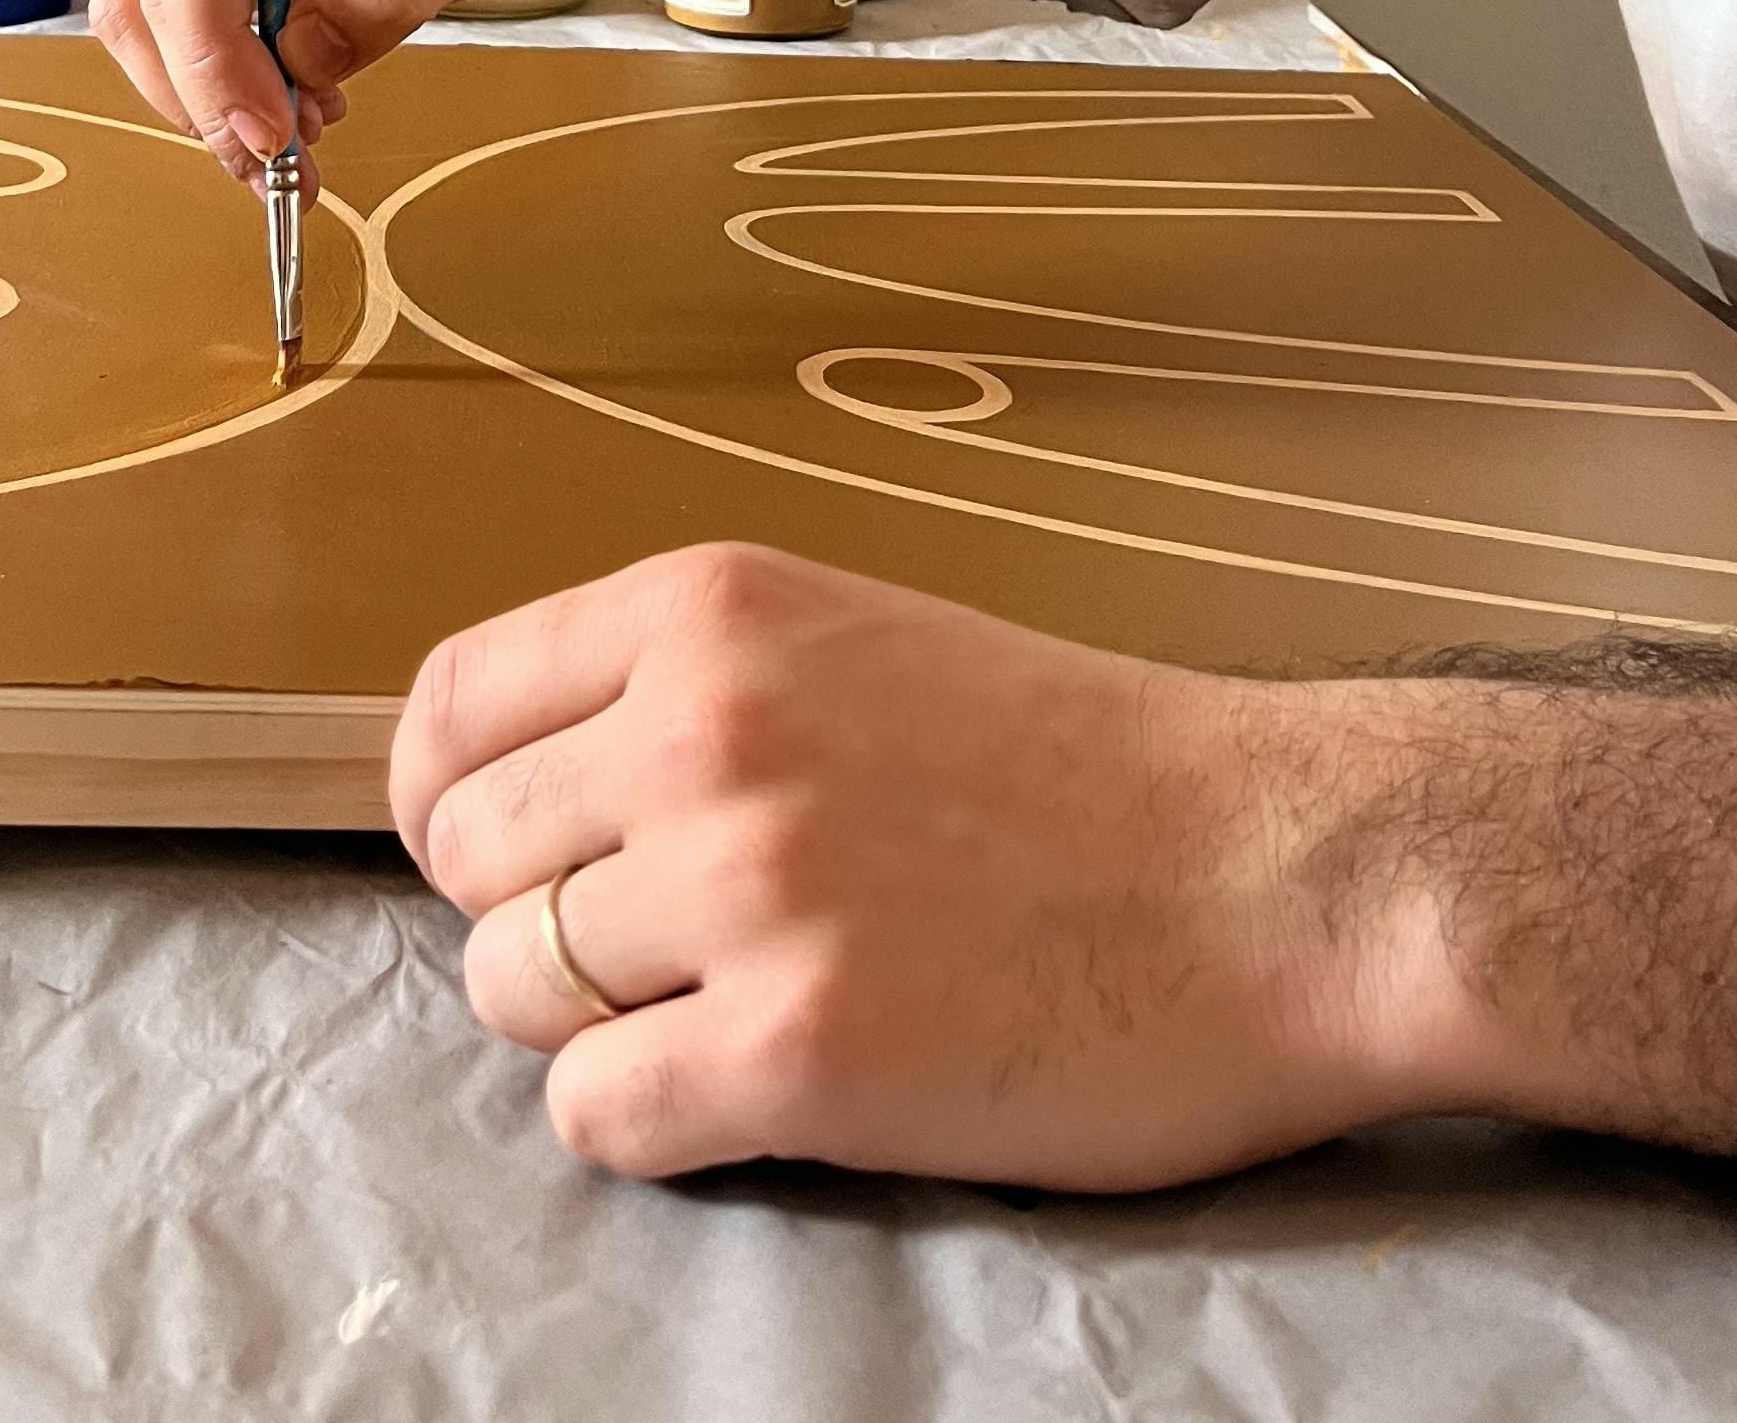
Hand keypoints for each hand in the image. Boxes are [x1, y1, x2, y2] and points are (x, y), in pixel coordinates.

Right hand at [91, 0, 598, 178]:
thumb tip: (303, 56)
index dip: (211, 41)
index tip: (265, 128)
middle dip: (205, 89)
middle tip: (279, 165)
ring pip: (153, 23)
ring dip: (212, 103)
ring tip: (301, 147)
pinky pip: (190, 38)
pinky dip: (229, 95)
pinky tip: (304, 110)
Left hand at [391, 544, 1452, 1188]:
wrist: (1285, 874)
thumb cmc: (1090, 770)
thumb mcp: (857, 643)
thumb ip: (690, 690)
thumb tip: (527, 783)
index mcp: (710, 610)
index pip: (453, 706)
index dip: (451, 800)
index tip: (498, 855)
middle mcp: (703, 731)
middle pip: (471, 862)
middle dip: (536, 920)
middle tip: (654, 952)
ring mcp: (747, 892)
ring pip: (513, 991)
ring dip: (589, 1028)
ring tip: (718, 1015)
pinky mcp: (800, 1051)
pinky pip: (598, 1117)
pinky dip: (652, 1126)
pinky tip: (753, 1092)